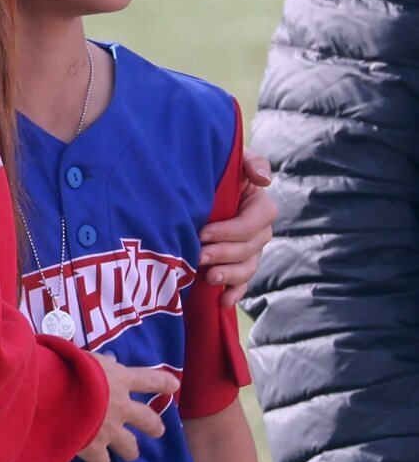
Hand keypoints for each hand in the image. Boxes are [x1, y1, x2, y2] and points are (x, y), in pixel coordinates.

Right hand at [76, 355, 177, 461]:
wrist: (55, 394)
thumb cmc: (69, 370)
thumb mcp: (87, 358)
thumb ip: (101, 363)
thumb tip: (111, 361)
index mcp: (120, 380)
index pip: (149, 380)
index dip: (163, 383)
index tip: (174, 386)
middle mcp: (122, 407)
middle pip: (147, 419)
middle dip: (154, 425)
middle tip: (158, 431)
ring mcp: (111, 430)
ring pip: (130, 446)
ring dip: (131, 450)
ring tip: (131, 455)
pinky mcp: (95, 449)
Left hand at [199, 147, 276, 307]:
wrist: (197, 191)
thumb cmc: (216, 172)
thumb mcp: (233, 160)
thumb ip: (250, 163)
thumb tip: (265, 178)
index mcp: (259, 206)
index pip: (253, 223)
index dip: (230, 231)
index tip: (203, 234)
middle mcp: (259, 231)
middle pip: (250, 249)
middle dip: (224, 254)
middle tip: (199, 257)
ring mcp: (249, 251)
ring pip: (247, 268)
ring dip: (230, 276)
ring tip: (209, 278)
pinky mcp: (237, 266)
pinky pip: (242, 284)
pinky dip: (234, 294)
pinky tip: (222, 301)